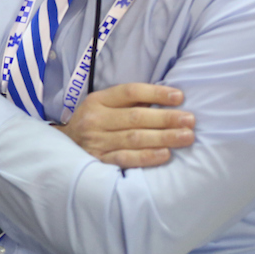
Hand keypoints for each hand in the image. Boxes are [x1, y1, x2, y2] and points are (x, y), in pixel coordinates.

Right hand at [56, 83, 194, 167]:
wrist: (63, 147)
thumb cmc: (93, 122)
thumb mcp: (104, 105)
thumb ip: (130, 102)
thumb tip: (167, 100)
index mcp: (98, 100)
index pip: (130, 92)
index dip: (156, 93)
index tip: (179, 97)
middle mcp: (95, 120)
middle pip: (135, 117)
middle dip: (166, 119)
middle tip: (190, 121)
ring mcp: (96, 142)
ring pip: (134, 138)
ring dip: (163, 137)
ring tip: (186, 137)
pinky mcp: (99, 161)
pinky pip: (126, 159)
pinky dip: (146, 157)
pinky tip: (165, 155)